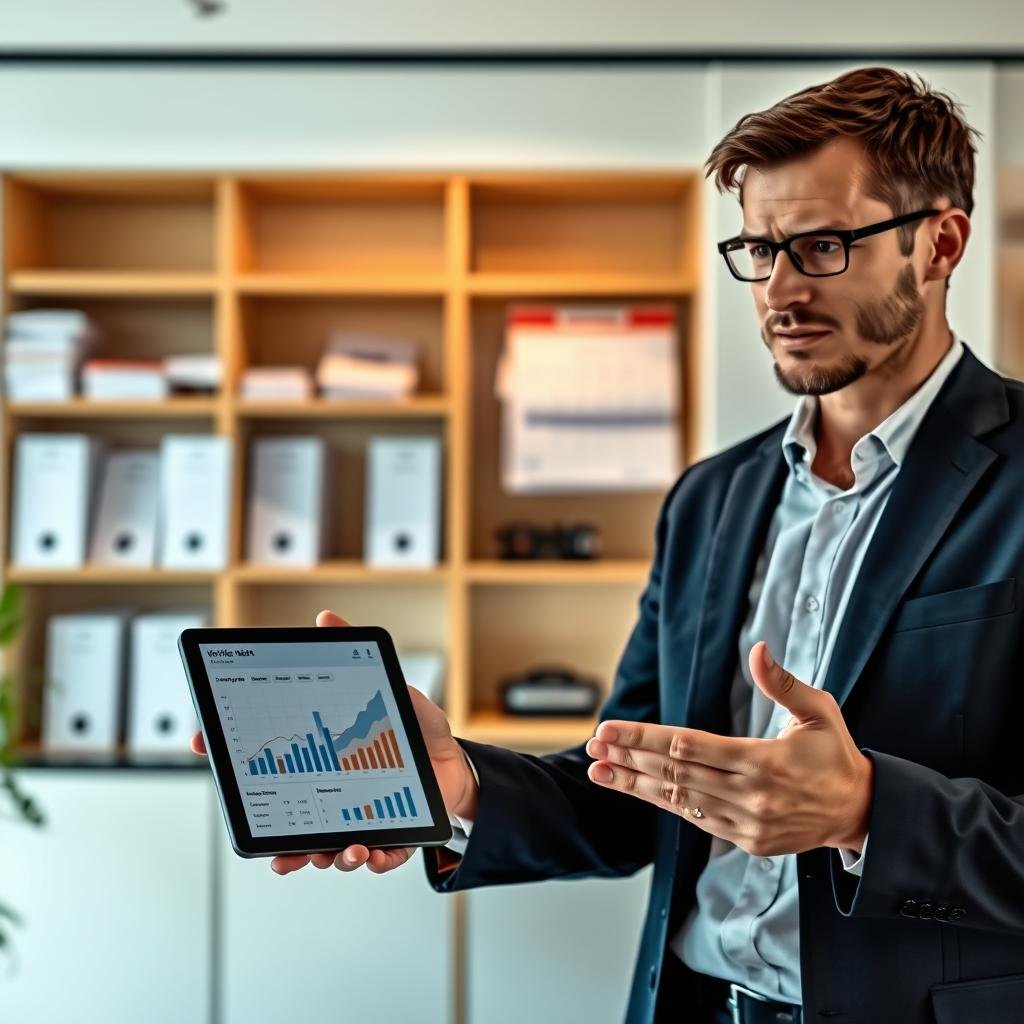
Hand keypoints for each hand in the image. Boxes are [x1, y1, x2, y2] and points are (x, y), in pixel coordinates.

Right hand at [190, 609, 477, 875]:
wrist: (456, 759)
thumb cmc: (412, 728)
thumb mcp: (385, 687)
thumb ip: (353, 655)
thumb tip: (325, 618)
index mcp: (320, 762)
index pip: (267, 766)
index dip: (231, 759)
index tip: (204, 744)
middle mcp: (331, 797)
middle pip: (290, 826)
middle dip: (279, 845)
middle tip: (280, 850)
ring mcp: (357, 820)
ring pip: (328, 850)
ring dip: (325, 858)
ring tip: (337, 852)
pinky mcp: (388, 836)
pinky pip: (374, 856)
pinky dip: (370, 860)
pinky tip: (371, 853)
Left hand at [583, 641, 872, 857]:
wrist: (860, 813)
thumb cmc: (835, 756)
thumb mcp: (819, 711)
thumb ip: (784, 683)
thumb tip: (759, 650)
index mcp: (764, 762)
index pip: (690, 747)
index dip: (645, 737)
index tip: (611, 728)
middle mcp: (751, 796)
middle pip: (676, 774)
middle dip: (629, 757)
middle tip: (594, 744)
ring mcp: (747, 824)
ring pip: (679, 802)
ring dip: (635, 785)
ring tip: (600, 770)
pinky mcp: (747, 841)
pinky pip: (696, 821)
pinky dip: (664, 804)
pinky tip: (637, 789)